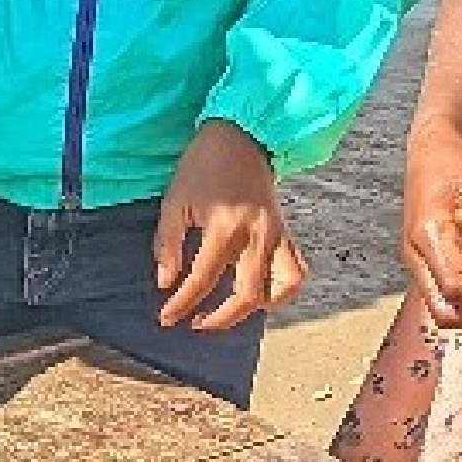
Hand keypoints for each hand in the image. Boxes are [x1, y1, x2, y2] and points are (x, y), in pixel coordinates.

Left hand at [154, 121, 306, 333]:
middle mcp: (257, 236)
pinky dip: (282, 292)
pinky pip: (295, 273)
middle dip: (219, 318)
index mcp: (225, 226)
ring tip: (229, 312)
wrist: (241, 137)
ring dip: (254, 309)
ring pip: (278, 290)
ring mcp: (277, 236)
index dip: (182, 303)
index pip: (202, 278)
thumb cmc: (201, 167)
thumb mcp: (174, 200)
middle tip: (195, 323)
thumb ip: (167, 243)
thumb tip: (165, 283)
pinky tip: (261, 296)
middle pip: (246, 295)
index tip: (166, 318)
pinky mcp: (287, 234)